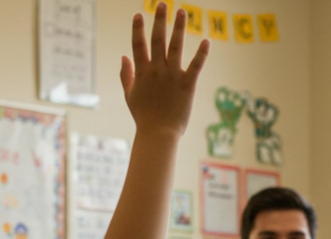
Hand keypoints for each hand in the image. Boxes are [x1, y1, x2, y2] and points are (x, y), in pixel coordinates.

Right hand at [120, 4, 209, 136]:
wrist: (158, 134)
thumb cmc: (144, 117)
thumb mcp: (130, 96)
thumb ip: (126, 75)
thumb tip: (123, 57)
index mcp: (142, 72)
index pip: (138, 45)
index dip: (138, 29)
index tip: (138, 14)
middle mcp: (156, 70)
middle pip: (157, 40)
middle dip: (159, 20)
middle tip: (163, 4)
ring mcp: (172, 76)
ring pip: (176, 47)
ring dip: (178, 28)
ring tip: (182, 11)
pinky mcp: (187, 85)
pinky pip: (195, 65)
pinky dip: (201, 53)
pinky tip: (206, 40)